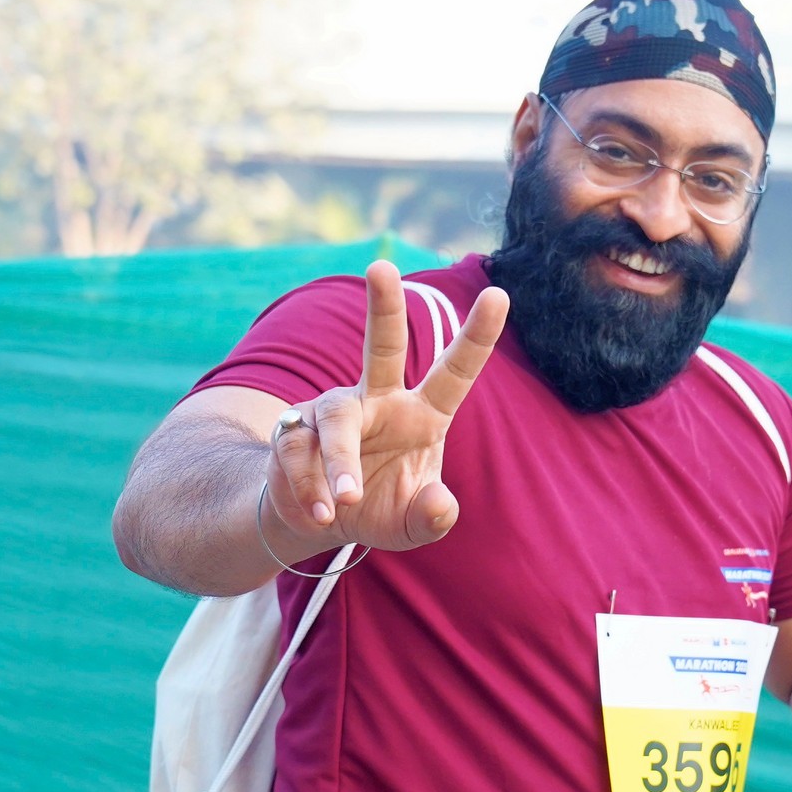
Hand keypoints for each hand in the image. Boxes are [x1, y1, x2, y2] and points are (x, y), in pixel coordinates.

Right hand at [266, 259, 509, 553]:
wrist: (319, 521)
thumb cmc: (379, 508)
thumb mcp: (412, 525)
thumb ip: (433, 518)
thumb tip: (440, 502)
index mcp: (421, 414)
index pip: (454, 371)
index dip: (477, 336)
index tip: (498, 294)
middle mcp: (377, 399)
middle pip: (379, 345)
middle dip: (382, 305)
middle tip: (381, 267)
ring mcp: (332, 409)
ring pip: (336, 418)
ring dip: (341, 459)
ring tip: (347, 500)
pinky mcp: (293, 428)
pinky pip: (299, 450)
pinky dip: (310, 486)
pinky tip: (320, 514)